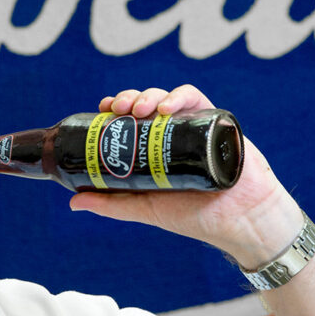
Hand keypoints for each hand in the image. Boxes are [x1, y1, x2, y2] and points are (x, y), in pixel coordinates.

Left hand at [68, 85, 304, 268]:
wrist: (241, 220)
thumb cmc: (195, 217)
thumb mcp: (145, 209)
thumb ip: (112, 204)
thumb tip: (73, 202)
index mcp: (154, 148)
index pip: (130, 119)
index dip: (114, 108)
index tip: (102, 109)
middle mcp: (172, 134)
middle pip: (146, 104)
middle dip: (129, 98)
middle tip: (119, 108)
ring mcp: (193, 126)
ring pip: (167, 97)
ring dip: (150, 95)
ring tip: (139, 108)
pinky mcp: (216, 122)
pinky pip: (196, 98)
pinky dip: (180, 96)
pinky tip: (167, 107)